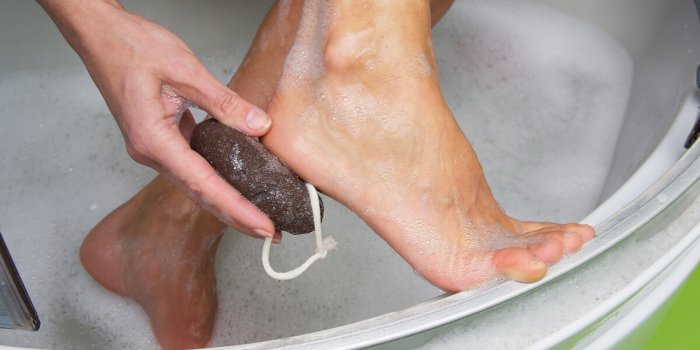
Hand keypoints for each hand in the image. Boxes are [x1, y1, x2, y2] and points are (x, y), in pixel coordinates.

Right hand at [38, 0, 275, 237]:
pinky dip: (215, 179)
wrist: (100, 35)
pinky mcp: (159, 139)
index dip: (237, 209)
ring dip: (227, 201)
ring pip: (196, 184)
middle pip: (200, 194)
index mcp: (154, 140)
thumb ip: (224, 102)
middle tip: (271, 233)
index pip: (205, 185)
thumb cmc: (131, 47)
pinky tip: (236, 184)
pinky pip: (191, 166)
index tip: (263, 226)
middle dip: (236, 216)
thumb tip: (258, 126)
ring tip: (259, 214)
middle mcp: (151, 152)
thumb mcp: (185, 69)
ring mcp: (153, 148)